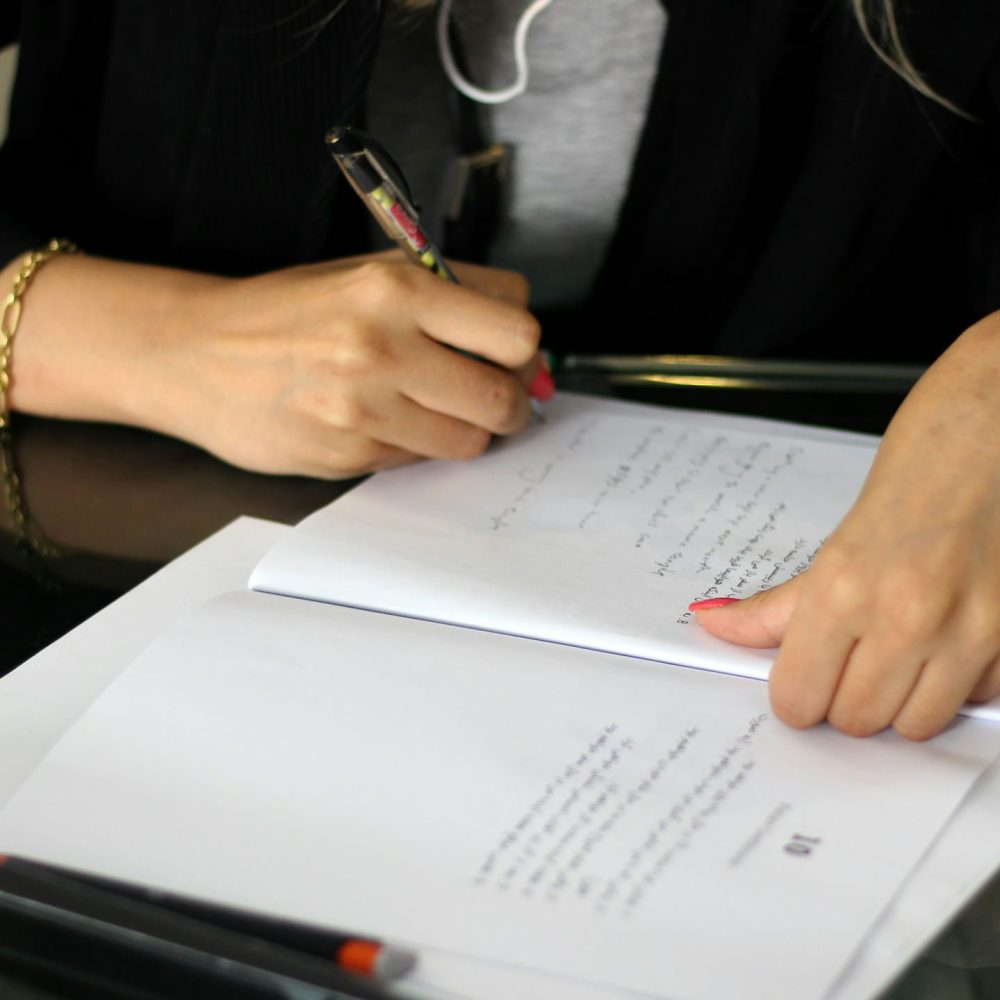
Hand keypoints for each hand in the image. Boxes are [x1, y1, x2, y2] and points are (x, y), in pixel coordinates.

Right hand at [9, 251, 549, 478]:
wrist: (199, 354)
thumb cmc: (291, 311)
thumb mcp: (369, 273)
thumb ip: (454, 297)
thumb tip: (526, 350)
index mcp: (396, 287)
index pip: (515, 330)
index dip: (521, 350)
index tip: (509, 357)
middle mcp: (383, 346)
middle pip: (503, 397)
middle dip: (508, 402)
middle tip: (490, 396)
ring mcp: (364, 407)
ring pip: (470, 440)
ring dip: (467, 429)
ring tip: (433, 407)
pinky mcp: (349, 454)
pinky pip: (421, 460)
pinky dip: (419, 445)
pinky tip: (386, 421)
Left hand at [691, 313, 999, 739]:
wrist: (995, 430)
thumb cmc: (918, 474)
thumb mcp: (835, 541)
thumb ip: (779, 603)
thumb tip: (716, 624)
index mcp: (843, 588)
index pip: (799, 697)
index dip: (798, 696)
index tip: (802, 681)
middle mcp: (904, 616)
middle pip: (854, 720)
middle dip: (846, 699)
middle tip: (850, 661)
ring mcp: (969, 631)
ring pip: (914, 725)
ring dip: (901, 702)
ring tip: (899, 655)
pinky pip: (974, 700)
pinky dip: (956, 684)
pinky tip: (948, 643)